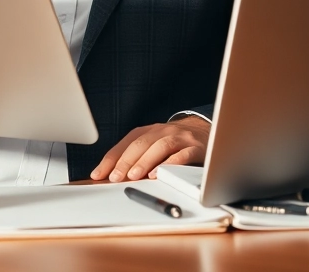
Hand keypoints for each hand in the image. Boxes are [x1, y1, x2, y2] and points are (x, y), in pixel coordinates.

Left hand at [89, 116, 210, 181]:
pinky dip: (170, 165)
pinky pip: (183, 155)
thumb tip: (114, 177)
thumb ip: (138, 158)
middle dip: (126, 161)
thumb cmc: (177, 144)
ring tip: (134, 176)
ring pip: (160, 146)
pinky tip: (160, 174)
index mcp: (150, 131)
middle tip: (115, 177)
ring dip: (145, 162)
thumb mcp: (156, 146)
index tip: (98, 174)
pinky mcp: (197, 147)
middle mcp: (164, 131)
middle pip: (141, 143)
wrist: (209, 133)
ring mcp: (181, 138)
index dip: (110, 159)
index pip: (126, 143)